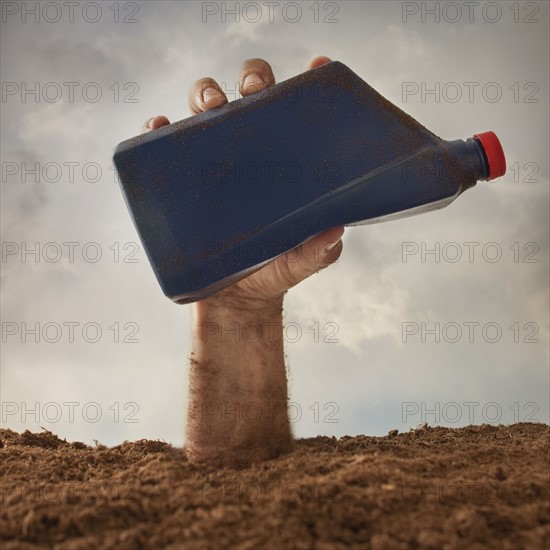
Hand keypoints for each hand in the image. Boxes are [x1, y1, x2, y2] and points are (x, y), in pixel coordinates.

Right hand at [141, 56, 343, 308]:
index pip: (294, 114)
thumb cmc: (272, 272)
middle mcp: (248, 155)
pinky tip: (160, 126)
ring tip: (212, 106)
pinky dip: (157, 130)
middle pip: (246, 96)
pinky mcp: (182, 185)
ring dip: (205, 93)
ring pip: (204, 109)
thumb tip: (335, 229)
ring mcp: (213, 166)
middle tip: (253, 91)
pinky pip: (163, 147)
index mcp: (283, 163)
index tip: (316, 67)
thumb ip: (319, 250)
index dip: (305, 85)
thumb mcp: (302, 261)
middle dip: (250, 79)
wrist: (234, 302)